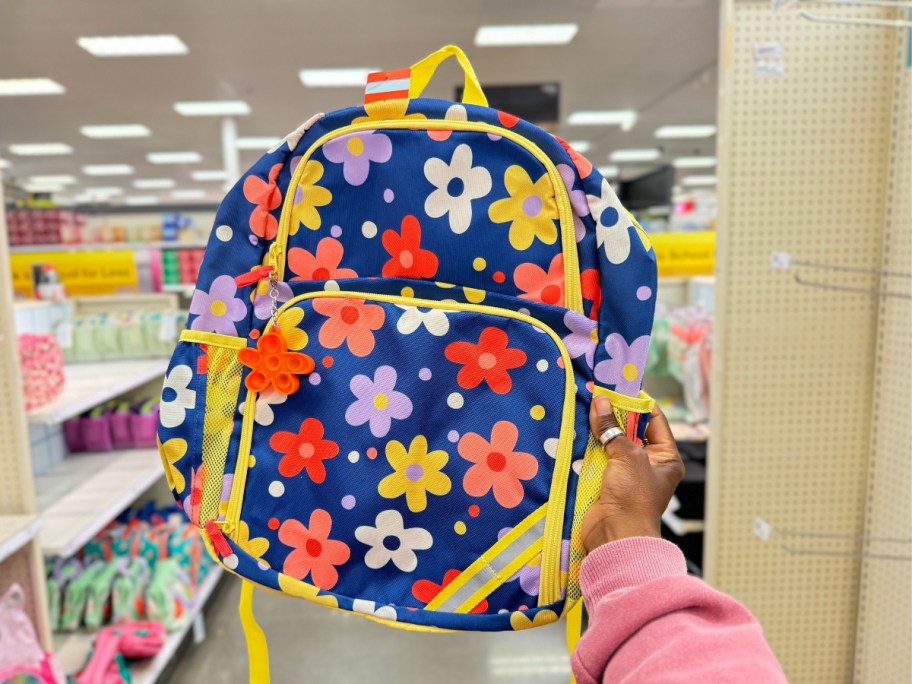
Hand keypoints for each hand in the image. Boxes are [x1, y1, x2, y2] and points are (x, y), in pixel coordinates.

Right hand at [580, 395, 684, 552]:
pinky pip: (596, 460)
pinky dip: (587, 448)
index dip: (637, 402)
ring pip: (611, 445)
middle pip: (630, 431)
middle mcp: (648, 465)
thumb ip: (612, 429)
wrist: (615, 536)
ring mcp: (626, 476)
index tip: (619, 386)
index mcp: (666, 458)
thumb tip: (600, 402)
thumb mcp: (628, 457)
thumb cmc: (634, 498)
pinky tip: (575, 433)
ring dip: (598, 431)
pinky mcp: (606, 484)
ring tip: (583, 409)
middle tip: (596, 395)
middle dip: (614, 415)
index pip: (654, 420)